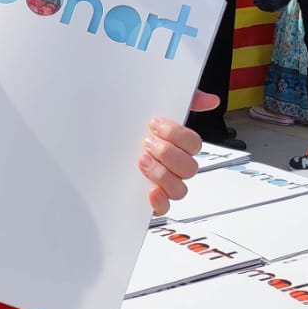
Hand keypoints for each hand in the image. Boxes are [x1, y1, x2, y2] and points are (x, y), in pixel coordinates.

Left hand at [139, 94, 215, 214]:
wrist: (98, 142)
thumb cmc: (130, 128)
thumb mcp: (152, 106)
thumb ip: (185, 100)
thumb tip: (209, 100)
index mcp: (178, 145)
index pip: (194, 144)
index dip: (177, 134)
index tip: (154, 124)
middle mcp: (173, 166)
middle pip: (190, 168)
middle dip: (168, 153)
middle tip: (147, 143)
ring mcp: (163, 184)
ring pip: (180, 189)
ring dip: (162, 174)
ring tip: (142, 161)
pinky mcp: (150, 200)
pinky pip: (164, 208)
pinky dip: (159, 201)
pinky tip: (149, 190)